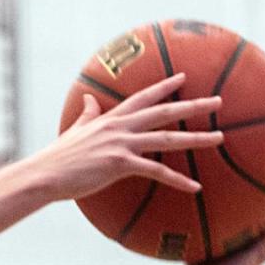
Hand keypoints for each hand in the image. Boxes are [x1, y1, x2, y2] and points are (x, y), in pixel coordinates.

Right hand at [33, 73, 222, 202]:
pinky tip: (196, 186)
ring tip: (219, 138)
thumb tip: (89, 99)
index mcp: (111, 118)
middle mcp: (121, 126)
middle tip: (218, 101)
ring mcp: (122, 144)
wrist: (46, 174)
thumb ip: (87, 114)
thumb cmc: (57, 158)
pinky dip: (178, 180)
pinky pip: (158, 172)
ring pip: (168, 138)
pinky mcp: (120, 164)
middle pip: (165, 111)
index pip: (144, 97)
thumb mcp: (74, 130)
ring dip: (197, 138)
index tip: (184, 77)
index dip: (165, 86)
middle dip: (194, 106)